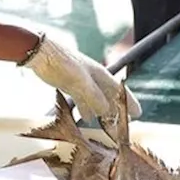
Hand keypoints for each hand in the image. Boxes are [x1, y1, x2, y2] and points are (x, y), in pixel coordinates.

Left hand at [24, 35, 142, 120]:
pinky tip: (86, 118)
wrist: (42, 54)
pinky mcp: (69, 84)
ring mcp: (81, 81)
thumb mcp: (81, 82)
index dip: (129, 102)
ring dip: (102, 111)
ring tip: (107, 124)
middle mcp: (93, 78)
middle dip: (117, 109)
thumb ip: (94, 97)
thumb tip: (107, 111)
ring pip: (96, 99)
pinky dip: (86, 108)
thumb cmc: (64, 64)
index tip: (137, 113)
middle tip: (125, 123)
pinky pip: (82, 99)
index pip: (119, 90)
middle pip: (109, 96)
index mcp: (100, 74)